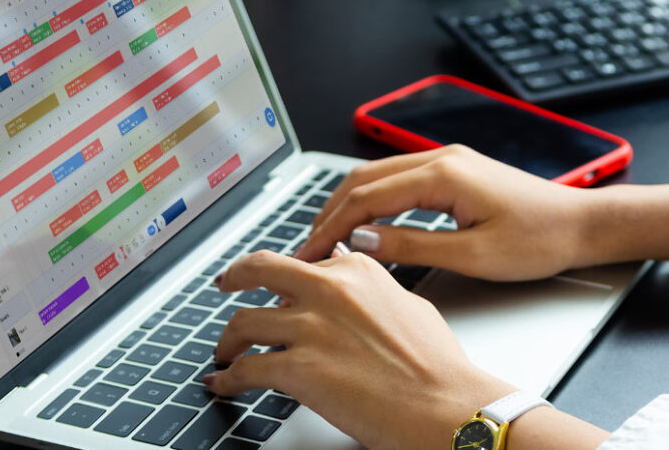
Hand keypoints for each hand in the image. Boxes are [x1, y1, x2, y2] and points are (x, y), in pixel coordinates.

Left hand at [207, 248, 515, 449]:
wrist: (444, 405)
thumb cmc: (438, 366)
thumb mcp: (410, 306)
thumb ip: (374, 292)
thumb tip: (357, 291)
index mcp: (357, 270)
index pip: (306, 263)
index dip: (288, 281)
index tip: (277, 289)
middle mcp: (329, 290)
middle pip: (260, 270)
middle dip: (235, 276)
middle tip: (225, 284)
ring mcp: (311, 327)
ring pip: (243, 322)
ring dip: (227, 340)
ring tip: (225, 353)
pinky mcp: (298, 368)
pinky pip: (245, 369)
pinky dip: (227, 379)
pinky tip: (224, 385)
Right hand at [293, 145, 604, 280]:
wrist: (580, 224)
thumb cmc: (538, 240)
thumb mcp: (473, 255)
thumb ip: (413, 246)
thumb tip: (364, 242)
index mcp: (443, 175)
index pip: (367, 197)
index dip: (332, 227)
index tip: (310, 254)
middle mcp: (441, 159)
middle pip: (364, 179)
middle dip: (330, 213)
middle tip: (307, 248)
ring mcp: (448, 161)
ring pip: (378, 176)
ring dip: (348, 205)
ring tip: (327, 238)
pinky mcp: (455, 171)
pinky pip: (399, 180)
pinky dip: (372, 200)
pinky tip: (365, 224)